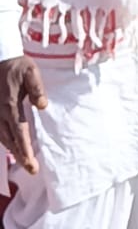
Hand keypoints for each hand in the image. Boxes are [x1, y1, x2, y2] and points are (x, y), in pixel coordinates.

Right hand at [0, 56, 46, 173]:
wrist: (0, 58)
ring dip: (13, 150)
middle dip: (21, 155)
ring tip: (24, 163)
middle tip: (32, 170)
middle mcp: (0, 113)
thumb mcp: (31, 72)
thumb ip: (37, 88)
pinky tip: (13, 146)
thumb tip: (43, 105)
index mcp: (11, 105)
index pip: (20, 132)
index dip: (25, 148)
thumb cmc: (17, 66)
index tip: (31, 163)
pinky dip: (6, 141)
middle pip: (10, 140)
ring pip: (2, 138)